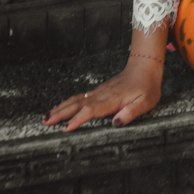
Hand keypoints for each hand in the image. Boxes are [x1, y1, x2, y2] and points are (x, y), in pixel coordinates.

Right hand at [43, 55, 161, 132]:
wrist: (145, 66)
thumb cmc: (147, 86)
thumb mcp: (146, 102)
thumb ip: (132, 112)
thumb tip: (116, 123)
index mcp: (113, 99)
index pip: (92, 110)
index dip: (79, 119)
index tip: (67, 128)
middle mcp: (102, 94)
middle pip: (78, 104)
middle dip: (61, 113)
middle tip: (46, 122)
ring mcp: (99, 92)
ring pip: (76, 99)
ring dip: (61, 108)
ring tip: (47, 117)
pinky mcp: (99, 91)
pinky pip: (80, 97)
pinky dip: (68, 103)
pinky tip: (61, 108)